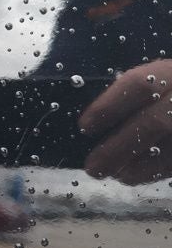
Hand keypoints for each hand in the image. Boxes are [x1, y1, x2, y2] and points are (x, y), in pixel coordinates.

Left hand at [78, 59, 171, 184]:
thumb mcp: (154, 79)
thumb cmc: (166, 90)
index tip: (84, 126)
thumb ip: (130, 95)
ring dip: (135, 167)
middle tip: (92, 167)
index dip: (108, 107)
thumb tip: (90, 125)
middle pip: (154, 123)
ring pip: (170, 150)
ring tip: (112, 173)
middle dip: (118, 148)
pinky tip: (132, 175)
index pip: (139, 84)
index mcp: (171, 73)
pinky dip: (153, 172)